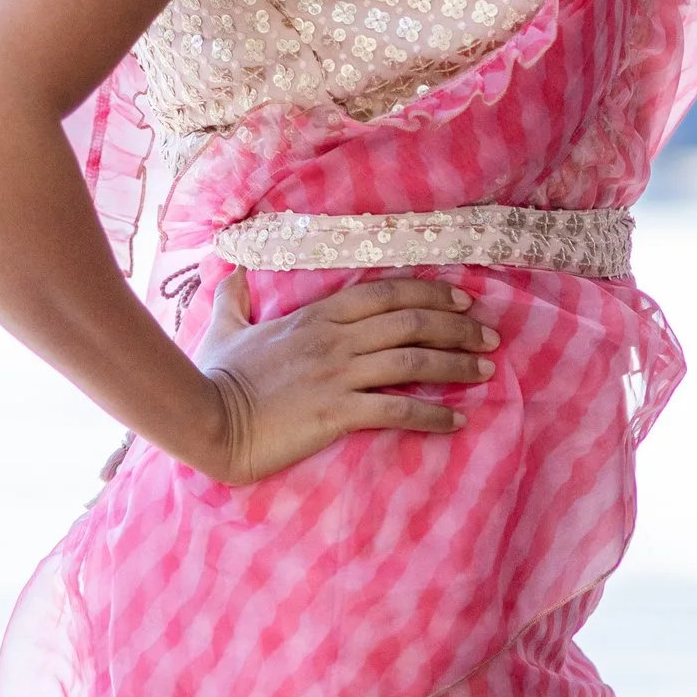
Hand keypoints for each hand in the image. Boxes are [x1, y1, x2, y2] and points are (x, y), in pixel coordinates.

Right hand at [189, 269, 497, 484]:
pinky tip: (456, 422)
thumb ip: (233, 298)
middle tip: (490, 337)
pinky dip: (432, 416)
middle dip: (458, 328)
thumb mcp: (226, 326)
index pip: (388, 292)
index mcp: (318, 315)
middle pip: (412, 322)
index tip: (463, 302)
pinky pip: (396, 411)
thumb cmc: (217, 375)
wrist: (206, 418)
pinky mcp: (335, 412)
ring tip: (485, 373)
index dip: (431, 294)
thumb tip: (230, 274)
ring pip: (412, 362)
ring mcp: (337, 374)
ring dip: (455, 366)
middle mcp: (335, 338)